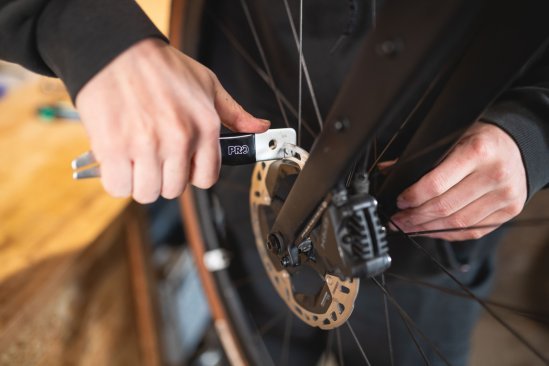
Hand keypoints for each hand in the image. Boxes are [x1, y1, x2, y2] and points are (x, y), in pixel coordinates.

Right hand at [76, 38, 268, 202]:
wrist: (114, 50)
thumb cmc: (160, 67)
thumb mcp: (207, 84)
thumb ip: (234, 113)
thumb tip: (259, 127)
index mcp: (204, 127)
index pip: (206, 178)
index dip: (193, 175)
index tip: (182, 166)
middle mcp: (178, 139)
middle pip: (174, 190)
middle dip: (164, 178)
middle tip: (154, 158)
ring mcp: (146, 145)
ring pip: (147, 192)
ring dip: (139, 182)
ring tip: (135, 159)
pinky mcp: (114, 148)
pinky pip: (118, 187)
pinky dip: (117, 179)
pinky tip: (118, 160)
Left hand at [390, 121, 526, 240]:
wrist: (518, 144)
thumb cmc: (480, 140)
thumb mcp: (451, 138)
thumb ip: (421, 156)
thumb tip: (388, 170)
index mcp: (477, 151)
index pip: (436, 184)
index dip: (413, 197)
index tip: (400, 202)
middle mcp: (494, 174)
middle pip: (445, 207)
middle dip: (415, 218)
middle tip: (398, 220)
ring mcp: (504, 195)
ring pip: (458, 223)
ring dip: (428, 229)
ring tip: (410, 227)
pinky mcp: (509, 210)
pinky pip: (472, 231)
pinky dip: (448, 234)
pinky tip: (432, 230)